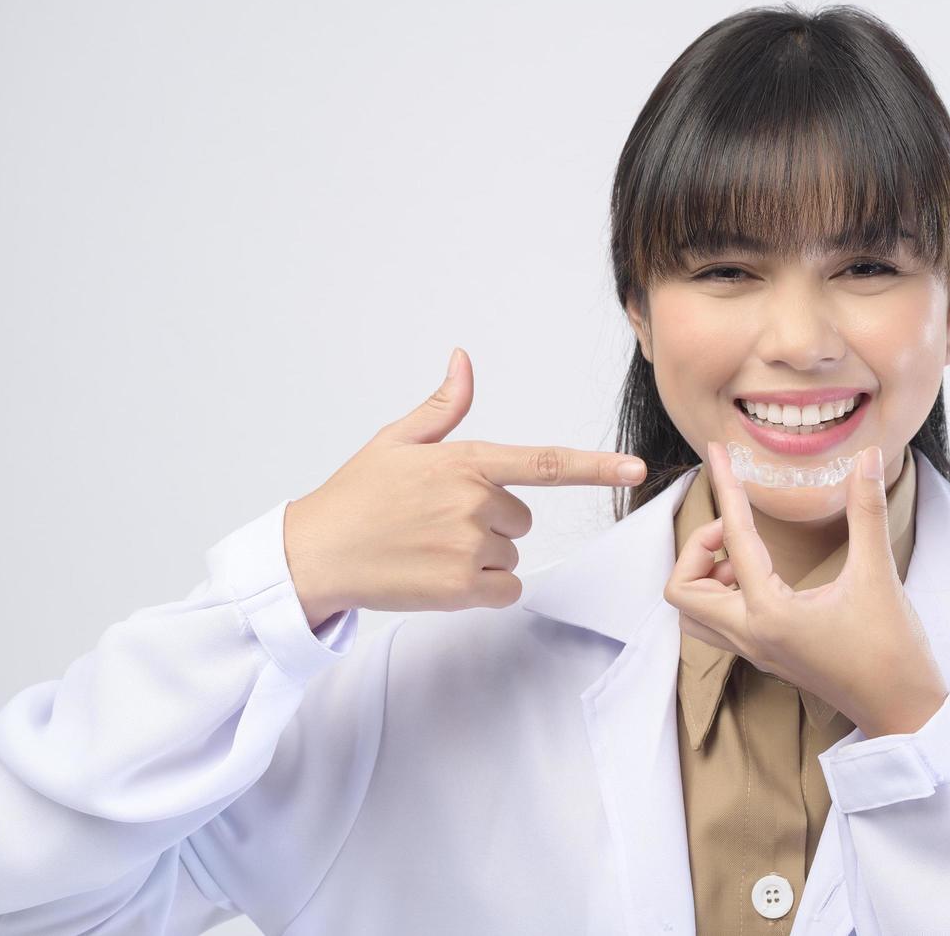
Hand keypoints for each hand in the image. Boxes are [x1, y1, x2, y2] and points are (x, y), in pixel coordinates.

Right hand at [283, 348, 647, 628]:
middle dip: (490, 522)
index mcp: (467, 461)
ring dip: (482, 556)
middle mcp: (475, 502)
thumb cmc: (356, 496)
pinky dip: (482, 589)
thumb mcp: (397, 441)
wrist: (313, 554)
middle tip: (437, 523)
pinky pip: (506, 588)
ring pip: (511, 554)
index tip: (636, 468)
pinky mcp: (463, 588)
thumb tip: (463, 360)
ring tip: (429, 549)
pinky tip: (440, 576)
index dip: (597, 466)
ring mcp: (471, 548)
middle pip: (522, 518)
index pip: (547, 463)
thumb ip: (443, 407)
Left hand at [665, 440, 947, 738]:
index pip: (734, 539)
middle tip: (736, 526)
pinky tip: (759, 577)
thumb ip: (867, 511)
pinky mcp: (765, 657)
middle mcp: (751, 635)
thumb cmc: (893, 651)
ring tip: (743, 554)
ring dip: (703, 577)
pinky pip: (716, 626)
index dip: (726, 489)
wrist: (904, 711)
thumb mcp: (879, 575)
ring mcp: (755, 651)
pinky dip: (719, 596)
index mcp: (770, 614)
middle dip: (697, 549)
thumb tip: (869, 458)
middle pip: (682, 590)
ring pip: (692, 614)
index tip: (717, 455)